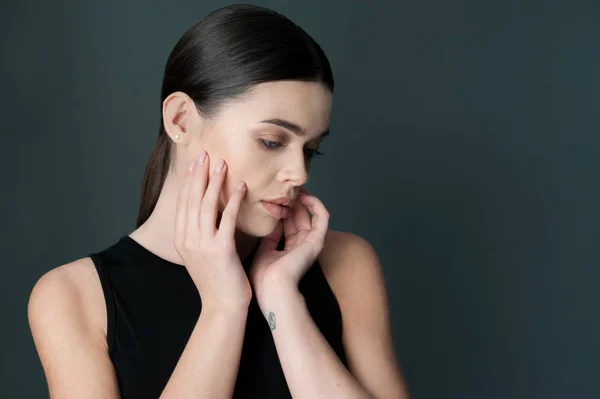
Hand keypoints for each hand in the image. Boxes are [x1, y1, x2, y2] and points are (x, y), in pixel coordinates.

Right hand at [174, 151, 250, 309]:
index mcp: (181, 239)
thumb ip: (199, 232)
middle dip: (199, 174)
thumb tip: (204, 211)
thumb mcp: (200, 253)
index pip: (184, 202)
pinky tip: (241, 187)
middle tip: (206, 153)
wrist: (222, 306)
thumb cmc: (216, 280)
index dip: (190, 180)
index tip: (197, 162)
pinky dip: (234, 201)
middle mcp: (188, 239)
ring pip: (206, 205)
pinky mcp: (220, 250)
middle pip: (192, 199)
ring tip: (223, 164)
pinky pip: (227, 219)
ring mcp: (202, 245)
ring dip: (215, 182)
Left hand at [248, 188, 329, 310]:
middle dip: (290, 201)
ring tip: (293, 187)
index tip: (269, 195)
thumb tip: (268, 221)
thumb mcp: (263, 251)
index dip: (280, 209)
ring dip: (303, 199)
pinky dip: (316, 203)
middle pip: (298, 216)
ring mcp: (311, 242)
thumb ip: (268, 237)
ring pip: (311, 213)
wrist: (272, 290)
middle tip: (280, 185)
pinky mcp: (317, 240)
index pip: (286, 223)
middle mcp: (302, 245)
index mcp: (289, 249)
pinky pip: (322, 217)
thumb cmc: (264, 278)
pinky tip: (304, 195)